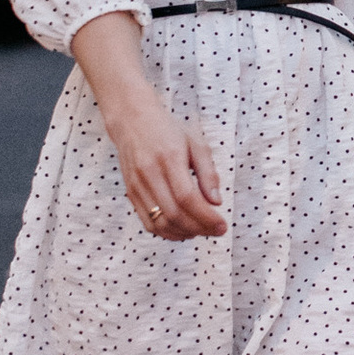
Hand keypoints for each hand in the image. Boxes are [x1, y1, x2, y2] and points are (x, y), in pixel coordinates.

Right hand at [103, 88, 225, 240]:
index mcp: (169, 158)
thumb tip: (217, 202)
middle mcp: (149, 174)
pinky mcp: (131, 193)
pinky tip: (183, 230)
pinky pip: (148, 222)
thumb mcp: (196, 142)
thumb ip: (208, 172)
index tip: (222, 225)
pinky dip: (167, 232)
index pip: (187, 198)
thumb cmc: (168, 131)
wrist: (133, 121)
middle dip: (199, 228)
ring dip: (184, 233)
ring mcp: (137, 186)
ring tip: (202, 231)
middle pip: (174, 214)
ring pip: (160, 222)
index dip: (206, 217)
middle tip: (216, 231)